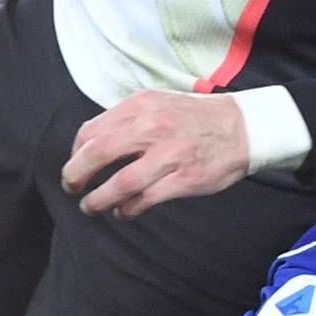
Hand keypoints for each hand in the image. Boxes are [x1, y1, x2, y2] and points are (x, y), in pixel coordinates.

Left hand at [63, 89, 249, 215]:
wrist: (243, 128)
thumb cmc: (196, 118)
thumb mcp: (159, 103)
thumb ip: (127, 119)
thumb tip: (91, 145)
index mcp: (142, 106)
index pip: (92, 130)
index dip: (75, 153)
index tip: (76, 165)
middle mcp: (153, 127)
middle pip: (98, 153)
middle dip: (76, 175)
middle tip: (72, 188)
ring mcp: (170, 154)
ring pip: (120, 183)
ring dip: (98, 200)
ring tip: (91, 207)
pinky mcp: (185, 179)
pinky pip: (145, 200)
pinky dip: (127, 209)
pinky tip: (123, 212)